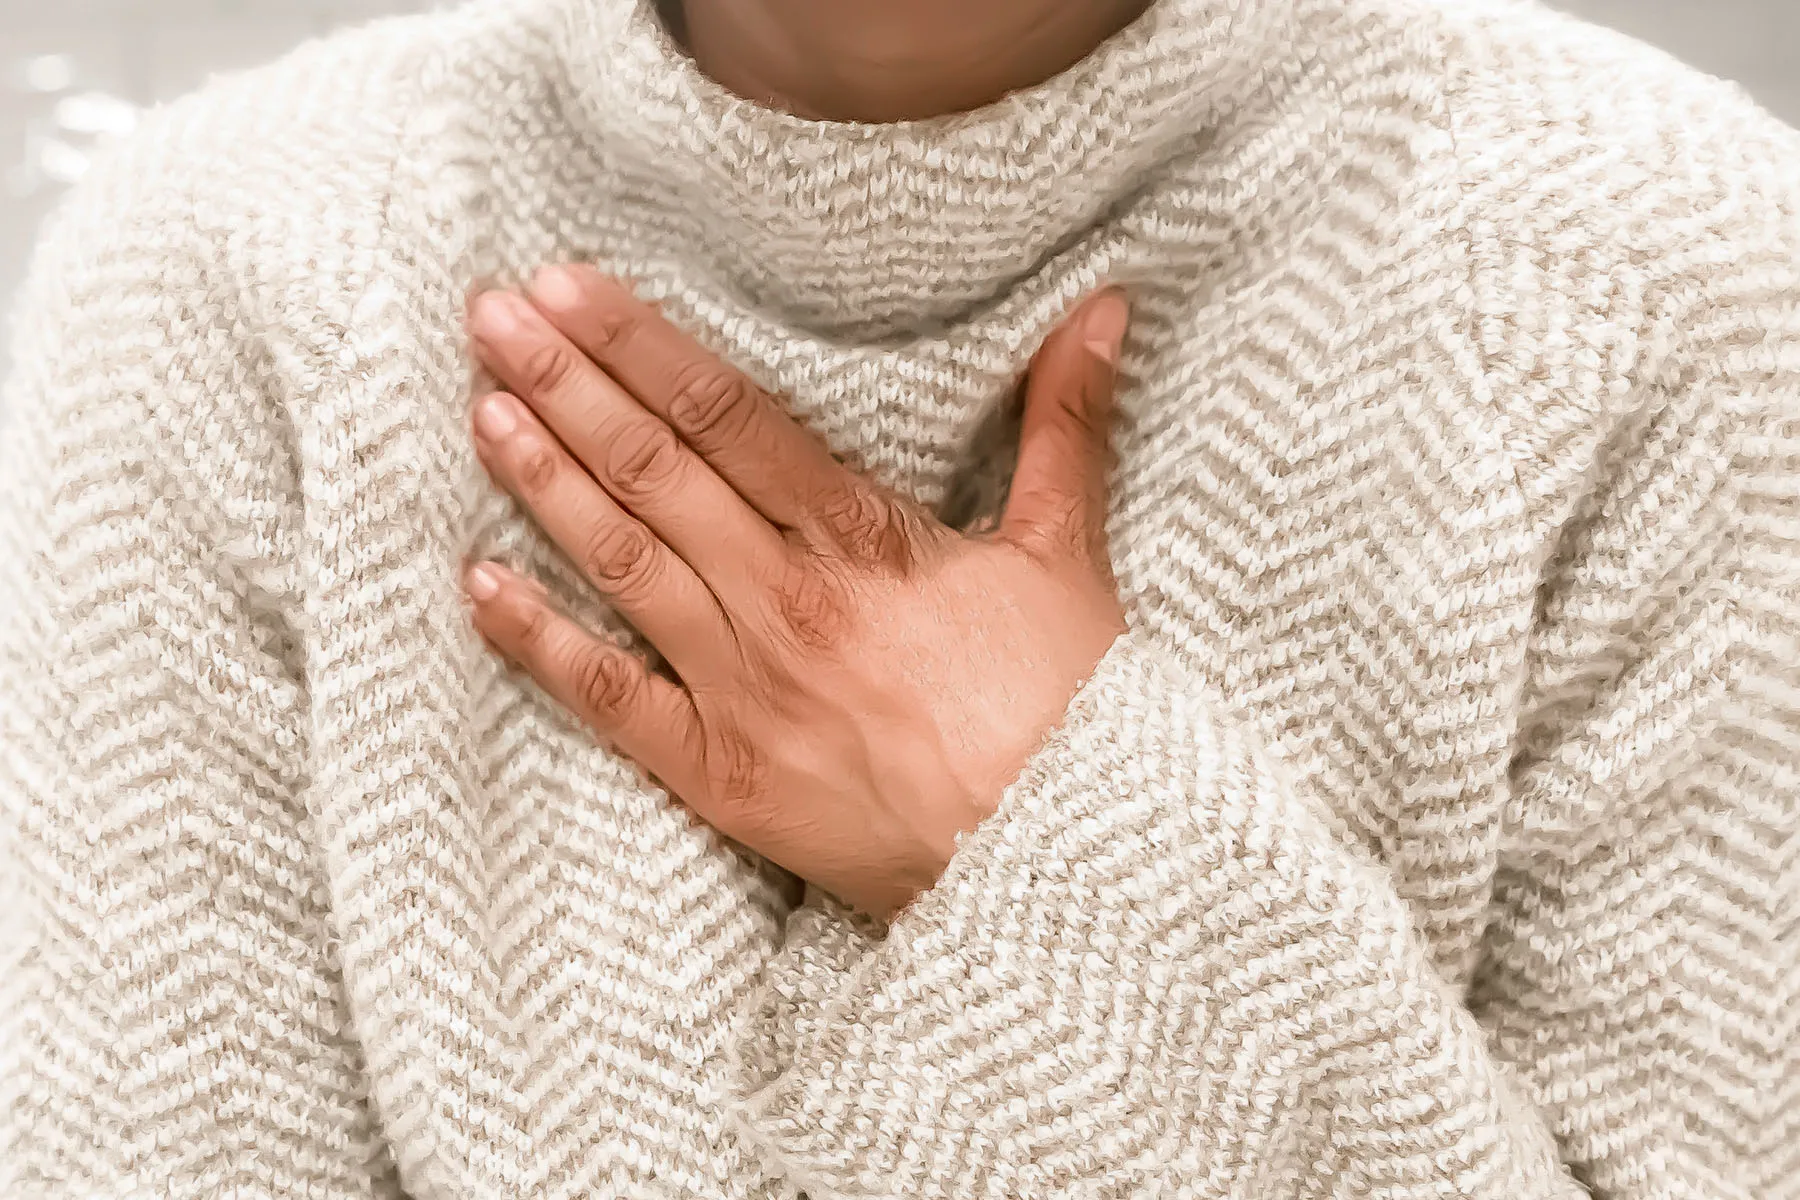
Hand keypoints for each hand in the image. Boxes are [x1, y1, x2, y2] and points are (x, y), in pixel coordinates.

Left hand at [462, 266, 1129, 918]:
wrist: (1057, 860)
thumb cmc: (1063, 705)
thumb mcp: (1067, 551)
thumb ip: (1064, 422)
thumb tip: (1106, 306)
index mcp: (862, 538)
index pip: (727, 416)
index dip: (639, 345)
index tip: (568, 287)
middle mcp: (785, 599)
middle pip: (654, 472)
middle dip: (565, 386)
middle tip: (489, 318)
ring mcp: (743, 687)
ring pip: (623, 564)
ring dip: (545, 483)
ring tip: (480, 411)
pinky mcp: (719, 770)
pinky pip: (610, 698)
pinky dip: (540, 642)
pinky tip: (478, 586)